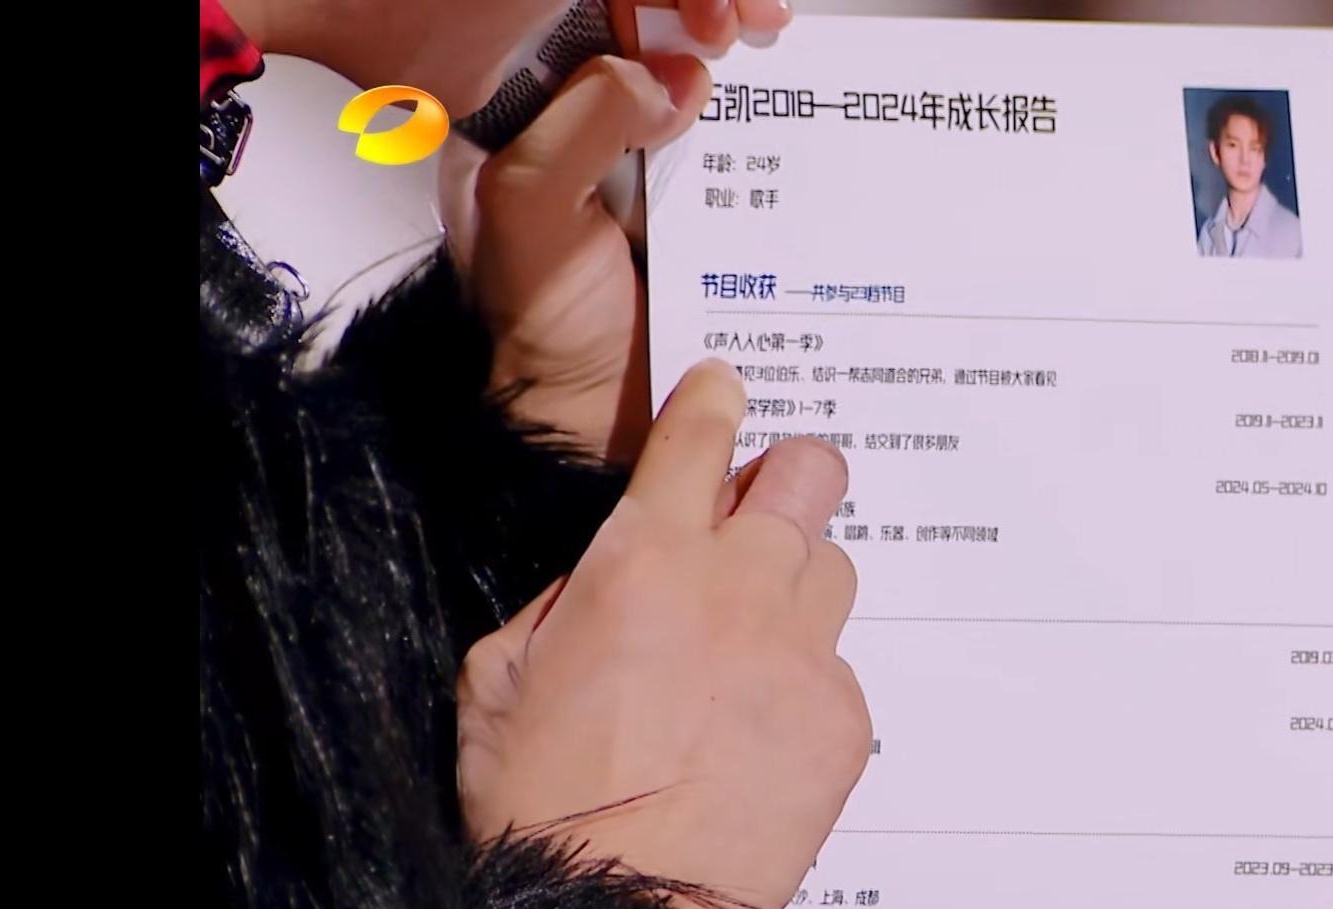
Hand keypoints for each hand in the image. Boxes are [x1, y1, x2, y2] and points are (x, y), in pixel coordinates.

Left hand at [438, 0, 796, 460]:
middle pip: (659, 45)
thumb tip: (665, 76)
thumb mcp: (527, 212)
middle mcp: (595, 143)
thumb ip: (579, 127)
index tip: (708, 9)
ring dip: (753, 67)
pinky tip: (805, 121)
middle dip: (711, 17)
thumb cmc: (539, 338)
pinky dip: (785, 137)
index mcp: (532, 124)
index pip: (591, 25)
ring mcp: (660, 185)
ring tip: (778, 47)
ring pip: (713, 94)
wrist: (588, 441)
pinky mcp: (716, 231)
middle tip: (755, 21)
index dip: (652, 6)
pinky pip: (754, 166)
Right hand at [456, 360, 869, 908]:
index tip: (723, 390)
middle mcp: (738, 589)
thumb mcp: (500, 672)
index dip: (714, 401)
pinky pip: (840, 667)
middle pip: (809, 474)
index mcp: (641, 561)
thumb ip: (568, 595)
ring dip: (799, 581)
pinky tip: (759, 730)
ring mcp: (803, 654)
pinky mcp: (845, 720)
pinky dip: (805, 683)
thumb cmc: (540, 802)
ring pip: (834, 566)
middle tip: (763, 507)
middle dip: (789, 476)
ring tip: (754, 639)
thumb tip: (613, 569)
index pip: (699, 437)